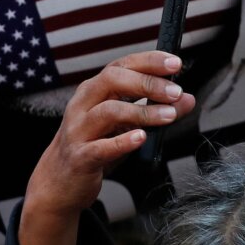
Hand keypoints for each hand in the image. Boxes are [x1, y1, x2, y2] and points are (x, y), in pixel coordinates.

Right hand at [20, 51, 193, 244]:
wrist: (58, 183)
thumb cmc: (94, 146)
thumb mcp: (125, 125)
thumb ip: (155, 109)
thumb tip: (186, 99)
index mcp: (94, 91)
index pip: (121, 66)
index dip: (149, 61)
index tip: (175, 63)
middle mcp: (83, 105)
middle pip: (112, 80)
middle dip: (147, 83)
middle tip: (175, 91)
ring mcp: (78, 130)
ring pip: (109, 111)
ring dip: (142, 111)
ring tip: (168, 116)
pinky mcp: (80, 157)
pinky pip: (100, 147)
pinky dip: (122, 141)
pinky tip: (141, 138)